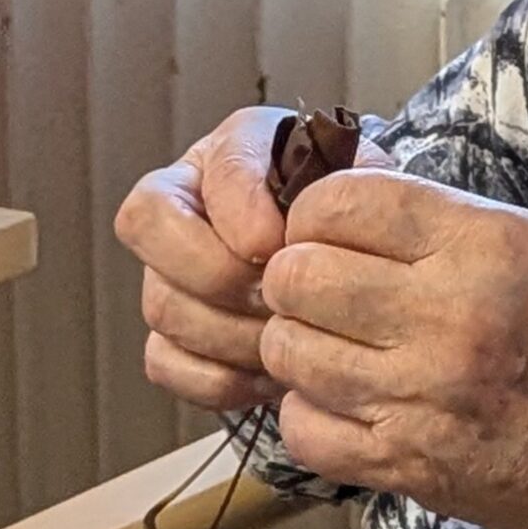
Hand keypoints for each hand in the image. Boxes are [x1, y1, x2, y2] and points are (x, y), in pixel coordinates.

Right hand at [115, 105, 396, 413]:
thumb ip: (338, 189)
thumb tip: (284, 241)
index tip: (280, 241)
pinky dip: (218, 377)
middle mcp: (189, 205)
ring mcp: (171, 273)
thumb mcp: (367, 182)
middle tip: (278, 297)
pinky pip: (166, 362)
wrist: (376, 264)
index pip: (199, 167)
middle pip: (151, 231)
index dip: (235, 209)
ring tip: (289, 336)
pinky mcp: (175, 335)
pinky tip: (268, 376)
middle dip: (219, 274)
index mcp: (234, 151)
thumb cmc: (370, 219)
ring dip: (230, 332)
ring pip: (162, 304)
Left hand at [258, 171, 527, 528]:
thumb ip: (451, 223)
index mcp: (486, 248)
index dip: (319, 211)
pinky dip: (315, 413)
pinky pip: (305, 429)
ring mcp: (422, 398)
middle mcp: (447, 318)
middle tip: (331, 291)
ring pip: (288, 352)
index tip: (336, 230)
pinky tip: (351, 403)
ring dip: (304, 345)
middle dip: (300, 278)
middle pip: (296, 277)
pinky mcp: (410, 466)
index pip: (338, 204)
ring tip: (343, 348)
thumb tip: (357, 199)